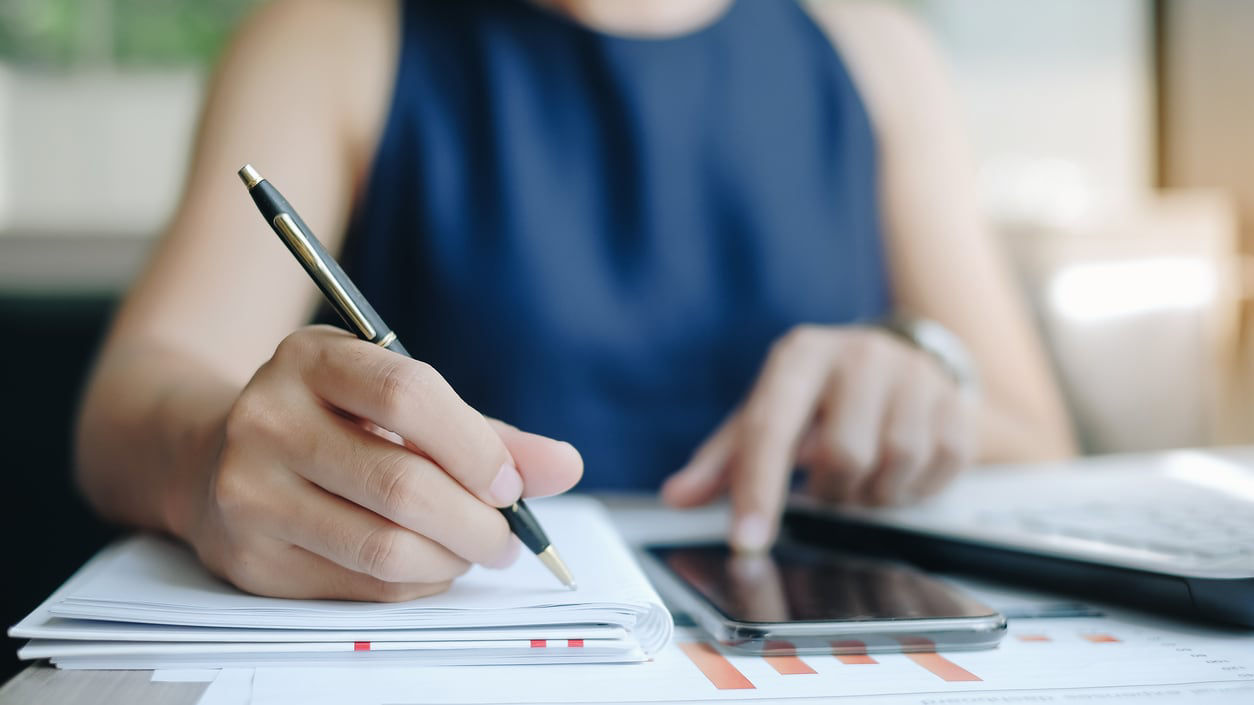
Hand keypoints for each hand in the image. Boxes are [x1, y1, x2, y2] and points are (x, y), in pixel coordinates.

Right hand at [174, 325, 582, 600]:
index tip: (512, 485)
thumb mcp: (394, 400)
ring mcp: (250, 490)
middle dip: (478, 522)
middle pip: (402, 484)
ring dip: (452, 559)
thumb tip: (564, 466)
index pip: (406, 396)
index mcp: (311, 358)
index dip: (475, 447)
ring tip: (473, 550)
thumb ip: (482, 433)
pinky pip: (363, 585)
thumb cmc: (328, 421)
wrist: (210, 455)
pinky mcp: (251, 557)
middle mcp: (268, 417)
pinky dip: (417, 582)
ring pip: (384, 546)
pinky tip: (428, 563)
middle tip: (508, 538)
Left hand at [661, 324, 974, 550]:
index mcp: (801, 355)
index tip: (748, 542)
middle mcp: (858, 354)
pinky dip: (913, 487)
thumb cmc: (818, 397)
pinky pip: (938, 467)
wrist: (898, 361)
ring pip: (894, 466)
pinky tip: (898, 470)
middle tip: (829, 486)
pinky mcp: (956, 401)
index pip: (772, 429)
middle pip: (844, 456)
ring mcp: (914, 375)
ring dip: (873, 492)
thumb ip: (722, 460)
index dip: (758, 491)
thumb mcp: (766, 415)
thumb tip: (678, 496)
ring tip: (862, 475)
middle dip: (833, 491)